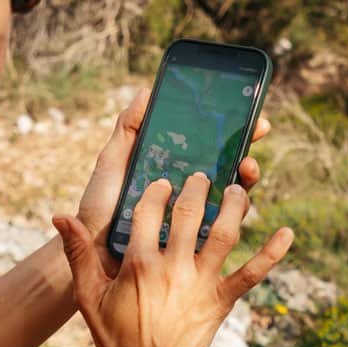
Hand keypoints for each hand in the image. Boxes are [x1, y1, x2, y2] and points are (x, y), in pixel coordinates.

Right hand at [54, 173, 292, 346]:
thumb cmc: (114, 335)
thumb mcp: (88, 295)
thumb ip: (77, 253)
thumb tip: (59, 216)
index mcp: (139, 264)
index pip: (148, 212)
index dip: (156, 191)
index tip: (163, 181)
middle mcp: (173, 269)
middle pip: (190, 215)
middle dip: (197, 188)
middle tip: (202, 175)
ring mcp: (200, 285)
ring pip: (225, 235)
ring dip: (235, 206)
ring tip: (238, 189)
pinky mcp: (221, 302)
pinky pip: (252, 274)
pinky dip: (272, 253)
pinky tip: (288, 233)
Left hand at [77, 88, 269, 273]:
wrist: (92, 255)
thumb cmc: (99, 208)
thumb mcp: (112, 165)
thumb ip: (128, 131)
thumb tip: (147, 91)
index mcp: (169, 168)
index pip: (207, 145)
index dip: (230, 129)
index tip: (248, 113)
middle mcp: (185, 191)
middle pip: (226, 166)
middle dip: (245, 148)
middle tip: (255, 133)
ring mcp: (193, 218)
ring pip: (230, 196)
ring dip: (246, 178)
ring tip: (247, 166)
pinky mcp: (193, 245)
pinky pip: (222, 230)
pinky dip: (236, 215)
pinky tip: (241, 202)